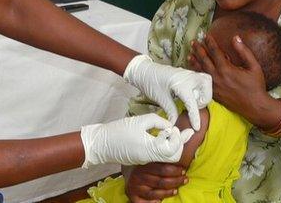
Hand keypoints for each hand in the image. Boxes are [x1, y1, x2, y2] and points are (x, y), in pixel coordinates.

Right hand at [80, 114, 194, 167]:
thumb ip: (158, 121)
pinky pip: (157, 155)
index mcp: (151, 150)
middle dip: (179, 144)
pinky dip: (164, 147)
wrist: (99, 143)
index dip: (178, 139)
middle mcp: (150, 158)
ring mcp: (145, 160)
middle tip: (180, 132)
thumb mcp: (140, 121)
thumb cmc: (118, 130)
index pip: (174, 150)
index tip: (176, 128)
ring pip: (166, 157)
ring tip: (172, 133)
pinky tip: (162, 136)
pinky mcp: (140, 158)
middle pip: (173, 157)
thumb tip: (170, 126)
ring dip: (172, 146)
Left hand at [123, 55, 211, 129]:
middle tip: (193, 106)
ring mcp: (189, 73)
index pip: (193, 103)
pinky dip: (201, 87)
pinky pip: (201, 78)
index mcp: (181, 84)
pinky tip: (191, 94)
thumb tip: (175, 124)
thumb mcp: (160, 99)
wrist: (145, 70)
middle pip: (206, 87)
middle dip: (204, 99)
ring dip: (204, 92)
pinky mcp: (188, 73)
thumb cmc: (151, 82)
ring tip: (193, 100)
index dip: (195, 117)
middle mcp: (188, 77)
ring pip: (207, 81)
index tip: (197, 128)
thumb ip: (171, 111)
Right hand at [123, 163, 187, 201]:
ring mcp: (135, 188)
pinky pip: (144, 202)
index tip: (183, 170)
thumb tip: (181, 156)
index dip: (174, 170)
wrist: (130, 174)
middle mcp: (138, 176)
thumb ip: (162, 160)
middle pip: (160, 182)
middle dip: (175, 181)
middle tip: (185, 179)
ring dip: (168, 193)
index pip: (162, 169)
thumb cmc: (145, 167)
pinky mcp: (133, 197)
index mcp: (143, 166)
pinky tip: (160, 201)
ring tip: (176, 190)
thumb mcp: (151, 161)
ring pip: (155, 193)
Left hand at [189, 34, 275, 127]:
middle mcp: (217, 77)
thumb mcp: (254, 66)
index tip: (206, 36)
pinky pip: (202, 81)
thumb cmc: (255, 86)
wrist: (254, 106)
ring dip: (194, 62)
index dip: (210, 42)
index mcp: (226, 69)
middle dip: (198, 50)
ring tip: (189, 55)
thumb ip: (244, 51)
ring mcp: (214, 86)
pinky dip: (197, 74)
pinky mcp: (213, 93)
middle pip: (204, 60)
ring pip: (200, 71)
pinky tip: (194, 71)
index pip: (214, 52)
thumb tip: (236, 38)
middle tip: (193, 42)